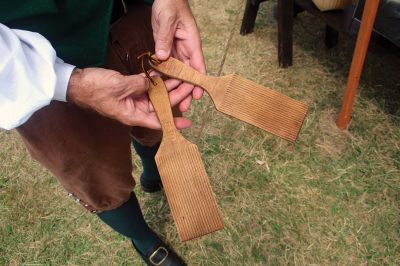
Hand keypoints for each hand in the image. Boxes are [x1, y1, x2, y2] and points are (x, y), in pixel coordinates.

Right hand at [66, 67, 191, 128]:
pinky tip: (166, 72)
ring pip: (156, 94)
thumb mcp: (119, 86)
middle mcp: (136, 109)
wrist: (76, 82)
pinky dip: (156, 79)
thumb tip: (151, 82)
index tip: (188, 123)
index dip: (174, 122)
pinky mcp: (129, 89)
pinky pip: (146, 85)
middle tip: (190, 87)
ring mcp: (133, 99)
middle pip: (161, 105)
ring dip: (168, 86)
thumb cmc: (95, 89)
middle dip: (176, 96)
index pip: (158, 121)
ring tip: (182, 78)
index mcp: (133, 115)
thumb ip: (139, 84)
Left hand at [152, 0, 204, 111]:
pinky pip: (165, 66)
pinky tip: (155, 84)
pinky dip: (161, 75)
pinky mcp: (167, 50)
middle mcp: (186, 50)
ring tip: (169, 101)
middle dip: (186, 91)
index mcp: (192, 43)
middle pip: (188, 75)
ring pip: (177, 73)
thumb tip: (162, 57)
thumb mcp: (167, 21)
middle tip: (182, 106)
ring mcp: (177, 51)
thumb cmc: (171, 5)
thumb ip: (165, 38)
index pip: (198, 66)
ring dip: (173, 87)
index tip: (197, 96)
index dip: (198, 82)